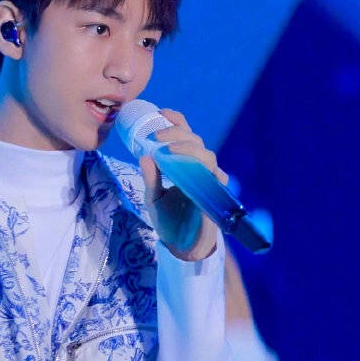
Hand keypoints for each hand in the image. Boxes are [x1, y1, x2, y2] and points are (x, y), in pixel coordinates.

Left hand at [138, 108, 226, 261]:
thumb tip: (143, 156)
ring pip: (207, 156)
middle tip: (156, 137)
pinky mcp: (213, 197)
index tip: (161, 113)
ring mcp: (208, 182)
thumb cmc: (169, 220)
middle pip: (195, 142)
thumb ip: (151, 178)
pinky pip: (215, 178)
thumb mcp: (154, 198)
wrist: (181, 247)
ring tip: (168, 150)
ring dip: (188, 149)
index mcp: (184, 165)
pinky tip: (192, 167)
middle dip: (177, 134)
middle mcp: (198, 170)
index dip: (176, 122)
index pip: (185, 137)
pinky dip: (205, 170)